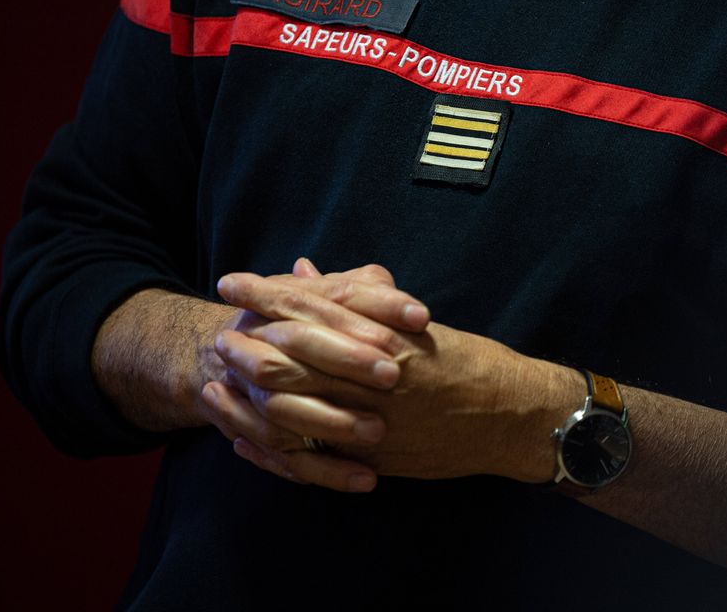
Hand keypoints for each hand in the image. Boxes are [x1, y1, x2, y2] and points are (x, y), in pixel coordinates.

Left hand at [216, 262, 580, 484]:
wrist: (509, 415)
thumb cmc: (464, 360)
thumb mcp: (412, 319)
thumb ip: (357, 295)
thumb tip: (305, 270)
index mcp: (382, 334)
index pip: (309, 307)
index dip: (264, 295)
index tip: (231, 282)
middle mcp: (373, 376)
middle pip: (290, 358)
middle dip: (247, 344)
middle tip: (217, 331)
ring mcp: (371, 420)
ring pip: (293, 408)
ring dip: (250, 395)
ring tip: (218, 379)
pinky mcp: (373, 458)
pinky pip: (310, 456)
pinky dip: (272, 448)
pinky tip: (241, 437)